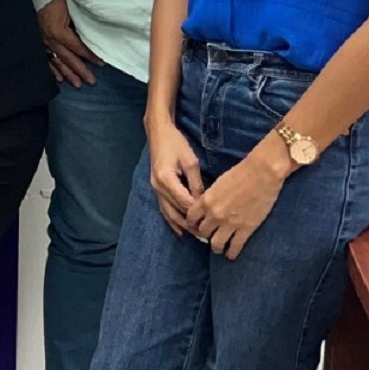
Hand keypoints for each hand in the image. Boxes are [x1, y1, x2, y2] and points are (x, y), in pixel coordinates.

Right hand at [39, 0, 99, 86]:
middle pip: (68, 59)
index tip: (101, 64)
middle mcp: (50, 41)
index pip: (78, 48)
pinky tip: (59, 78)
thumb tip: (91, 38)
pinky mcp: (38, 41)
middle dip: (81, 71)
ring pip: (57, 62)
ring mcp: (43, 42)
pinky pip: (45, 59)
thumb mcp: (71, 9)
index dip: (90, 56)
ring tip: (78, 84)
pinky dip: (52, 69)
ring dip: (68, 74)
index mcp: (59, 32)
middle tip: (92, 82)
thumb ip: (79, 25)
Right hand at [148, 118, 203, 237]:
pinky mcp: (156, 188)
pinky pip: (164, 209)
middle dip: (191, 224)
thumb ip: (196, 183)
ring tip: (196, 236)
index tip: (212, 221)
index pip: (185, 202)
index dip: (198, 213)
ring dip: (182, 225)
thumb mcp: (190, 161)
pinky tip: (180, 231)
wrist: (158, 133)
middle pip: (176, 211)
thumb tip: (204, 202)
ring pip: (169, 213)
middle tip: (208, 235)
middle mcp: (158, 187)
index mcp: (166, 179)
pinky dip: (172, 221)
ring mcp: (155, 189)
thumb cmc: (176, 143)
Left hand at [185, 142, 290, 259]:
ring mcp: (230, 224)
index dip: (193, 223)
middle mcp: (214, 214)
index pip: (191, 218)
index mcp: (206, 201)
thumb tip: (207, 207)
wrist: (262, 173)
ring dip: (216, 247)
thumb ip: (210, 197)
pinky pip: (235, 247)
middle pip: (203, 232)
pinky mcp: (246, 229)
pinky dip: (231, 253)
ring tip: (219, 249)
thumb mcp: (218, 184)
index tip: (197, 225)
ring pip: (216, 243)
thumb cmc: (241, 173)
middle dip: (205, 235)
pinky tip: (231, 256)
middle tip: (210, 236)